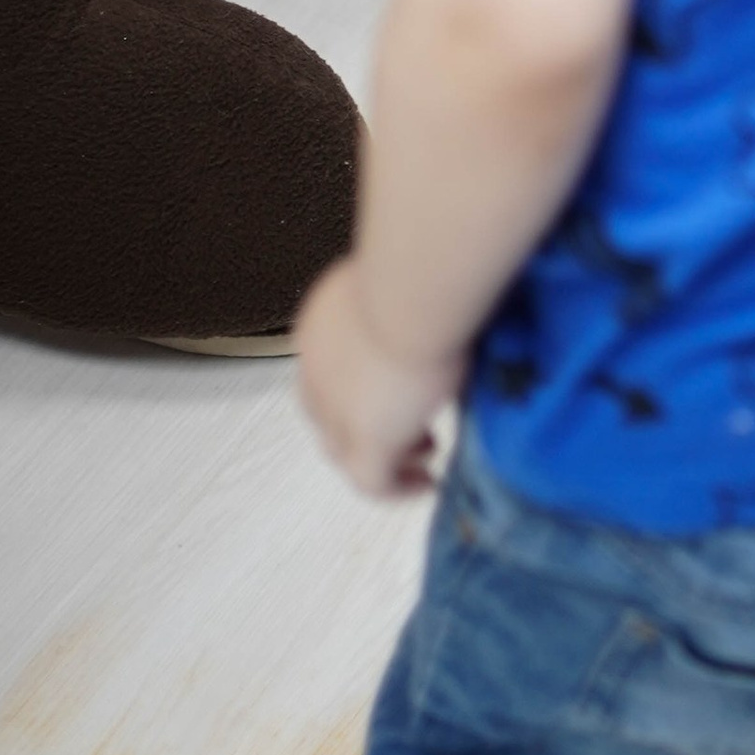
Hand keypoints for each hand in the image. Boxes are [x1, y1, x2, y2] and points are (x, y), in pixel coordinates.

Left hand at [295, 258, 463, 500]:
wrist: (414, 288)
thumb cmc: (420, 267)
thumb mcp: (408, 281)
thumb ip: (408, 301)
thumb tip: (438, 303)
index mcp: (321, 325)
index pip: (327, 367)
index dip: (358, 383)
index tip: (398, 385)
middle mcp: (317, 368)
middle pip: (328, 412)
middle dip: (369, 422)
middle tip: (413, 425)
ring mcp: (336, 409)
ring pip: (344, 450)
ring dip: (384, 455)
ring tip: (425, 454)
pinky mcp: (366, 439)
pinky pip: (373, 482)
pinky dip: (397, 487)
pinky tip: (425, 483)